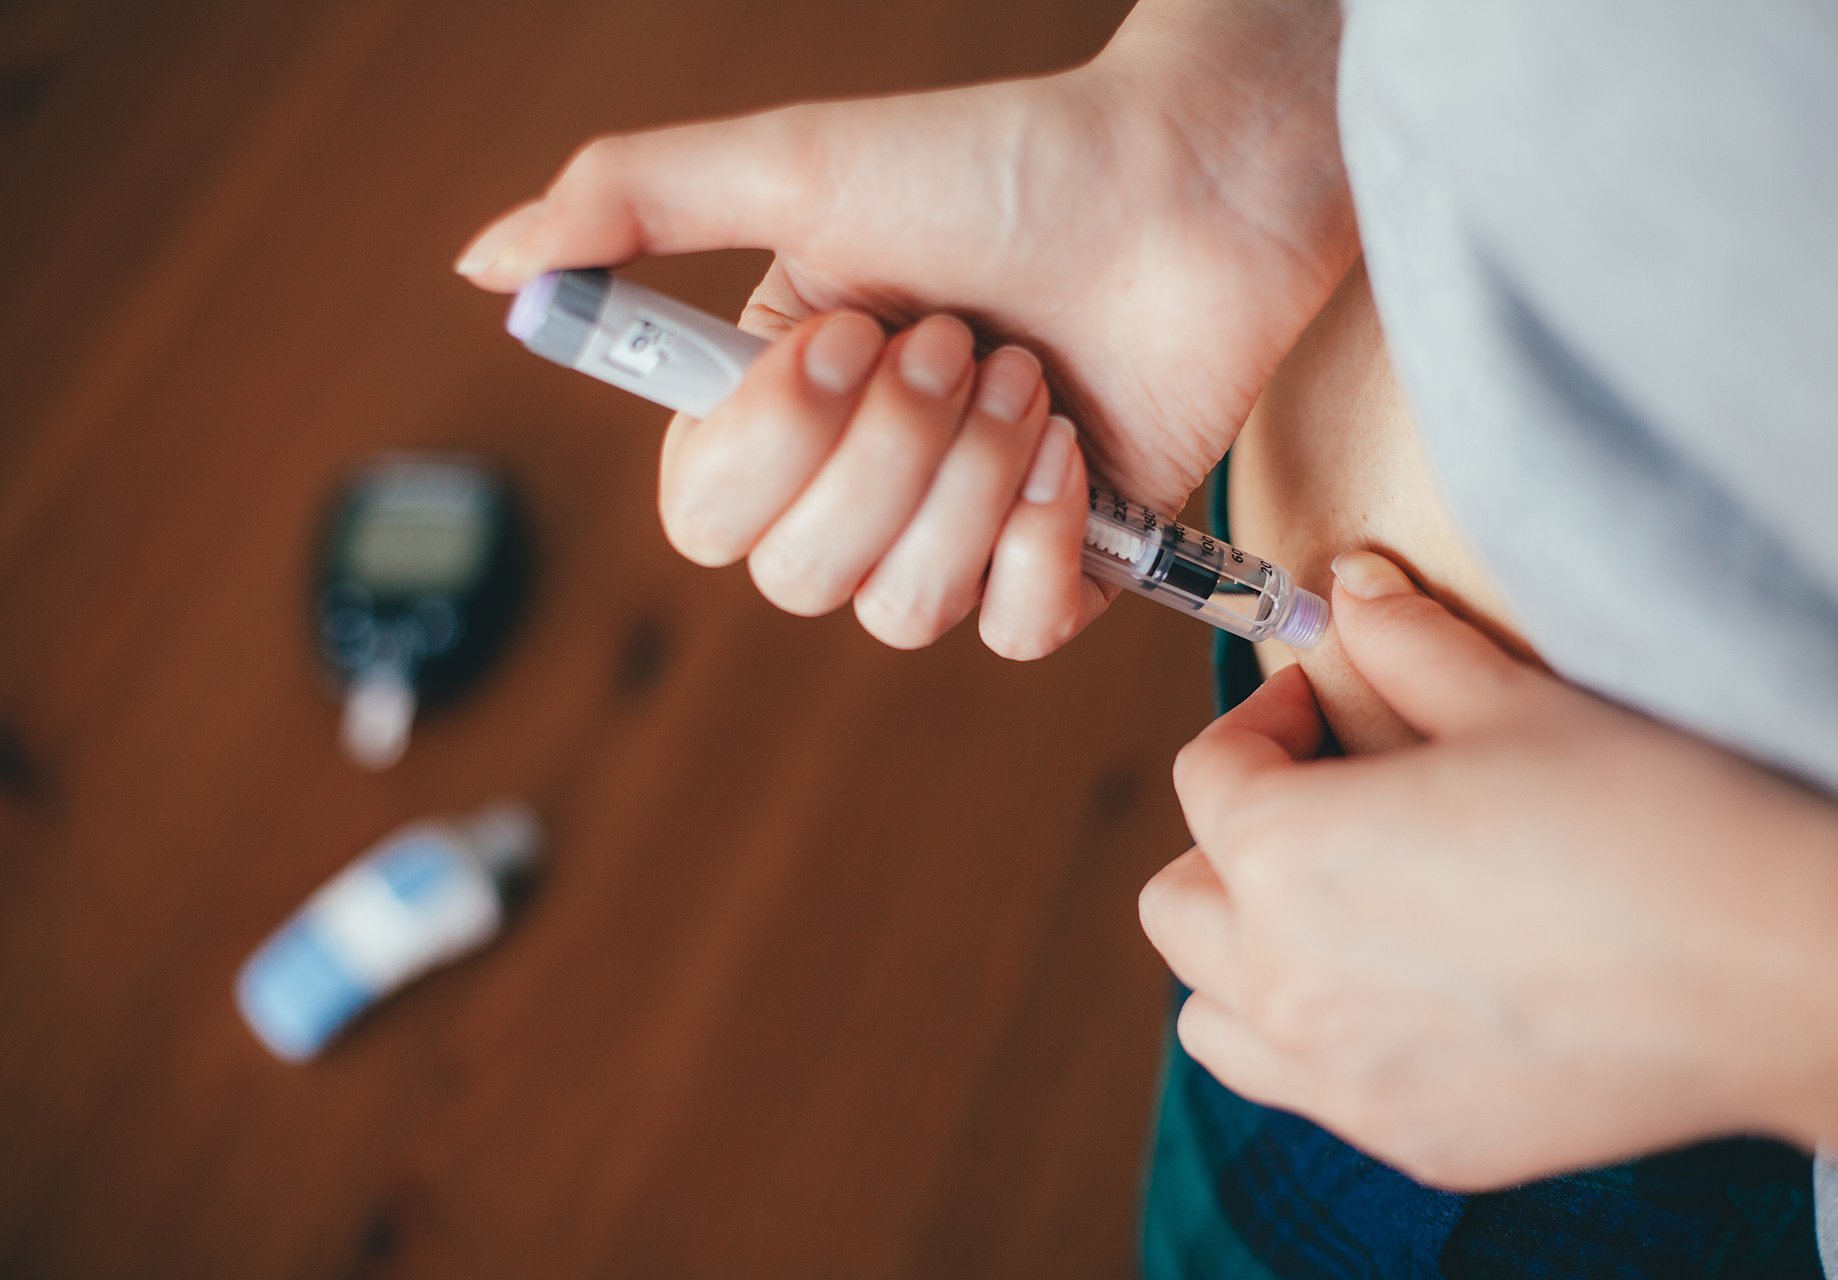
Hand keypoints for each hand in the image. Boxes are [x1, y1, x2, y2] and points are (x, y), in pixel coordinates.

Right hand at [456, 0, 1354, 655]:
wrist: (1189, 183)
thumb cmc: (999, 161)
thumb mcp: (796, 164)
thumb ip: (629, 205)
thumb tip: (486, 267)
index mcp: (784, 399)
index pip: (705, 515)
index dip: (773, 449)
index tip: (850, 337)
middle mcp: (862, 477)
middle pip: (799, 579)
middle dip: (893, 458)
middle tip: (962, 340)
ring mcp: (962, 528)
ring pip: (902, 611)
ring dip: (972, 486)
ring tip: (1032, 377)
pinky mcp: (1065, 564)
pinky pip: (1012, 635)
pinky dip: (1042, 549)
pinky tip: (1076, 459)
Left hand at [1140, 550, 1837, 1188]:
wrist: (1779, 975)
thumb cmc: (1646, 823)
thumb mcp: (1512, 705)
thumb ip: (1404, 644)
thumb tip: (1349, 589)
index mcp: (1286, 856)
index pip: (1208, 777)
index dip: (1258, 721)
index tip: (1314, 706)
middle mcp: (1283, 980)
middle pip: (1179, 902)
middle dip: (1230, 841)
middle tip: (1317, 803)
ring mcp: (1339, 1076)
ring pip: (1212, 1014)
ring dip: (1243, 953)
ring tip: (1331, 909)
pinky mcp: (1409, 1137)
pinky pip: (1301, 1085)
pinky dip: (1311, 1036)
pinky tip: (1400, 993)